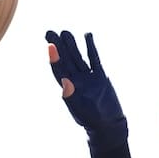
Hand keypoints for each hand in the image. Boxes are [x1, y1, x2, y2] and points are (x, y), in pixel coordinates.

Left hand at [46, 30, 128, 148]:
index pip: (59, 70)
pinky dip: (90, 48)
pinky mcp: (100, 77)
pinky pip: (94, 59)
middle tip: (49, 32)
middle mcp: (76, 81)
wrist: (109, 125)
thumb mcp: (81, 109)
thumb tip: (65, 82)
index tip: (50, 45)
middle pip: (66, 60)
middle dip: (58, 47)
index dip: (54, 58)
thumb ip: (72, 96)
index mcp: (69, 89)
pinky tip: (87, 36)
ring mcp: (88, 78)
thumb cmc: (92, 120)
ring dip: (72, 45)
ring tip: (65, 32)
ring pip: (78, 57)